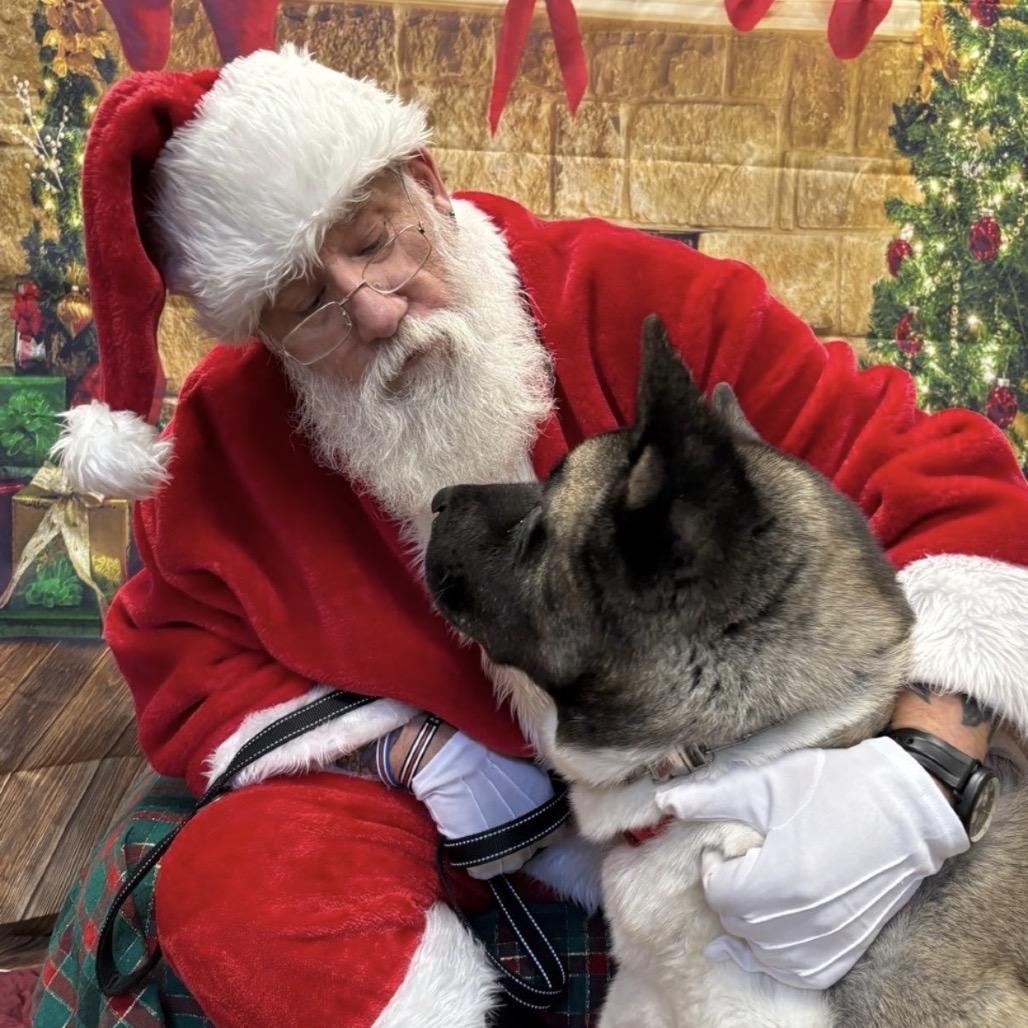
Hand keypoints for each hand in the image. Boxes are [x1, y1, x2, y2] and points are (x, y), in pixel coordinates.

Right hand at [410, 730, 559, 878]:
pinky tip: (471, 841)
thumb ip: (537, 792)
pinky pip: (483, 870)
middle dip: (520, 840)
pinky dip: (478, 860)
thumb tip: (538, 798)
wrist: (460, 766)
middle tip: (502, 823)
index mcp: (548, 816)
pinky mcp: (485, 865)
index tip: (530, 820)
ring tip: (485, 834)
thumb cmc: (493, 759)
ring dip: (500, 852)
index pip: (555, 834)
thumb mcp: (528, 773)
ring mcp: (511, 856)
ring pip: (509, 863)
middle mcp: (535, 840)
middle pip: (531, 851)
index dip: (541, 828)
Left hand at [654, 737, 968, 989]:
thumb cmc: (836, 786)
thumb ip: (711, 798)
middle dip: (729, 895)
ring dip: (752, 929)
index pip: (720, 895)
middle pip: (740, 926)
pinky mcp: (853, 943)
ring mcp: (834, 935)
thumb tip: (666, 803)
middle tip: (740, 865)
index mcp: (783, 877)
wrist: (906, 803)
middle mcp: (808, 917)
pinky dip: (785, 955)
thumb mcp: (768, 784)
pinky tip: (782, 924)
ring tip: (759, 892)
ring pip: (768, 956)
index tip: (720, 849)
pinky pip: (805, 971)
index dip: (713, 869)